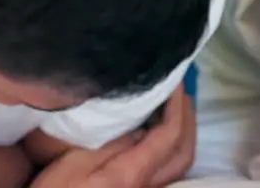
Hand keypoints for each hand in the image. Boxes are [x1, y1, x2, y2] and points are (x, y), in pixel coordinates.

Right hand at [30, 89, 196, 187]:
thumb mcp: (72, 165)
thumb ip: (110, 145)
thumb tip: (139, 128)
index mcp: (132, 174)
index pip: (170, 135)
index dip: (177, 105)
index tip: (173, 81)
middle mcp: (147, 187)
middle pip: (184, 153)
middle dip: (187, 119)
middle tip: (179, 92)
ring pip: (179, 165)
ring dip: (182, 134)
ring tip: (173, 110)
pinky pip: (167, 171)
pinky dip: (170, 148)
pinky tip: (157, 137)